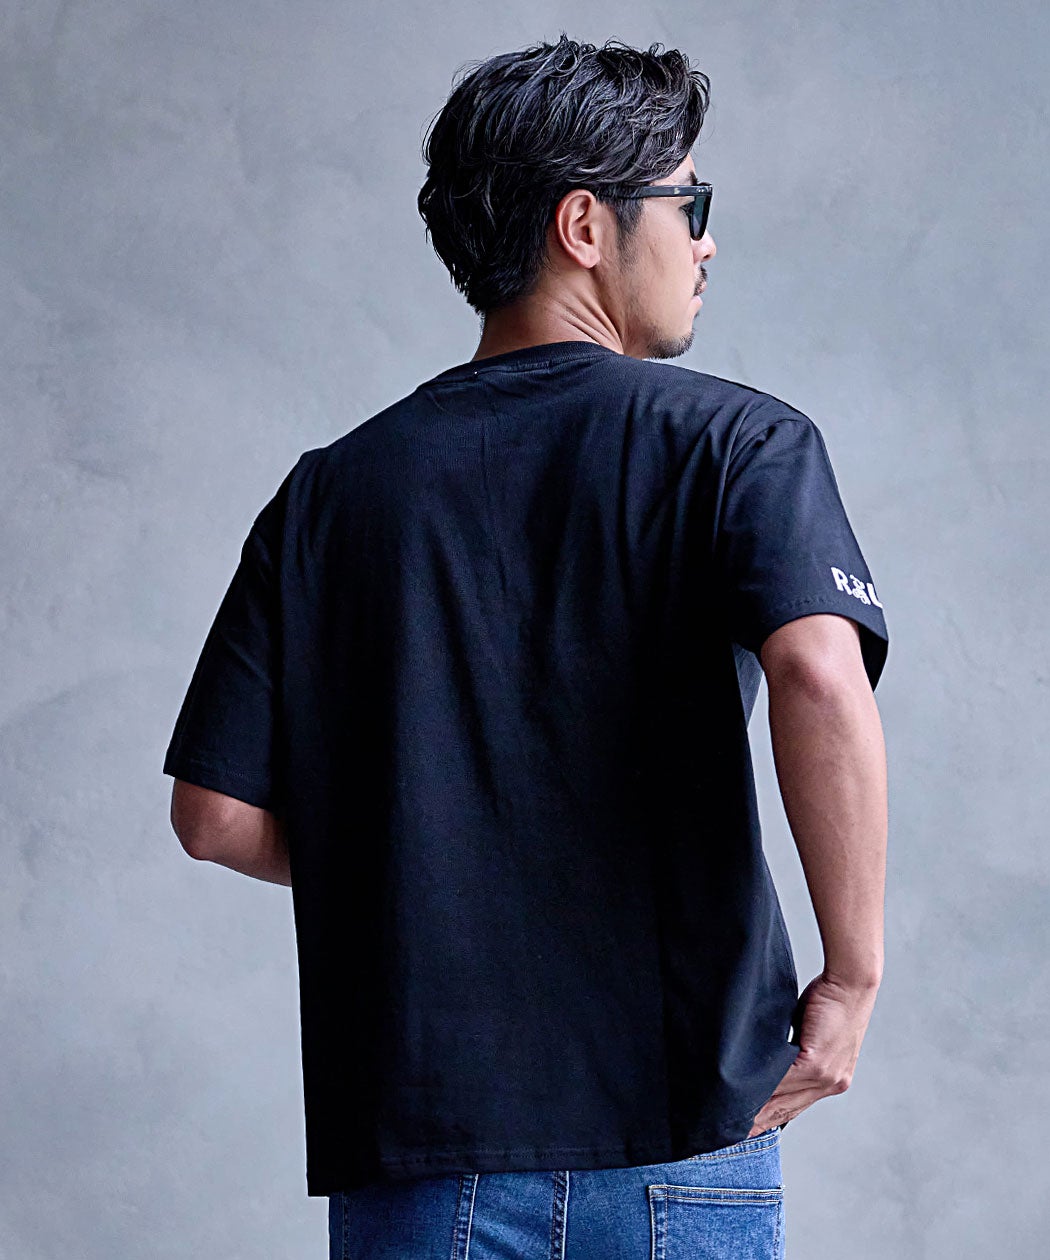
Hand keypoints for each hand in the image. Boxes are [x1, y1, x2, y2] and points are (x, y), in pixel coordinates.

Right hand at [747, 970, 879, 1136]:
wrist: (850, 985)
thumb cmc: (830, 1002)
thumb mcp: (813, 1036)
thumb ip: (795, 1054)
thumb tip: (767, 1063)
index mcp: (831, 1080)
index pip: (794, 1107)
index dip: (769, 1119)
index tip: (745, 1128)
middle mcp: (830, 1083)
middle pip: (786, 1110)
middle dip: (758, 1121)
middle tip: (732, 1130)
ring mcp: (825, 1076)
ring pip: (782, 1099)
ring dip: (756, 1107)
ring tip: (732, 1113)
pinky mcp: (816, 1063)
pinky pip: (783, 1080)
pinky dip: (762, 1086)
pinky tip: (744, 1089)